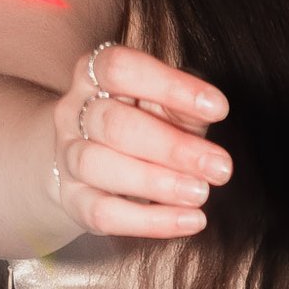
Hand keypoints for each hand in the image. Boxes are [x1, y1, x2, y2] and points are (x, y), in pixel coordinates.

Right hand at [49, 43, 229, 243]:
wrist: (89, 162)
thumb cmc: (140, 122)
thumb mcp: (163, 103)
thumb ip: (183, 104)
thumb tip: (211, 109)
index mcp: (94, 75)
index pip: (120, 68)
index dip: (169, 86)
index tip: (219, 109)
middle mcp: (74, 112)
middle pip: (112, 123)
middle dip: (171, 147)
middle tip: (220, 167)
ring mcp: (68, 156)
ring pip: (98, 166)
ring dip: (157, 182)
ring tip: (201, 193)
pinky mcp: (73, 200)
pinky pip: (103, 213)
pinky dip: (150, 221)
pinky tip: (191, 220)